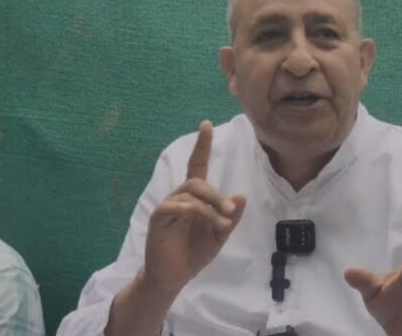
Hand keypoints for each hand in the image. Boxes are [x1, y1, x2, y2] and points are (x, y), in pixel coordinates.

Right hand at [143, 120, 245, 293]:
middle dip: (216, 194)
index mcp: (195, 198)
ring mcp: (168, 206)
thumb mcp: (219, 236)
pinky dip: (191, 210)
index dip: (202, 146)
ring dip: (209, 206)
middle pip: (197, 180)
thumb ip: (230, 217)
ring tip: (222, 223)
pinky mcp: (159, 218)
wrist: (174, 277)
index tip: (206, 124)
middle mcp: (181, 197)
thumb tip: (242, 196)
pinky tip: (200, 218)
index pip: (197, 165)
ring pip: (190, 193)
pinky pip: (174, 205)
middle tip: (230, 210)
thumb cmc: (194, 253)